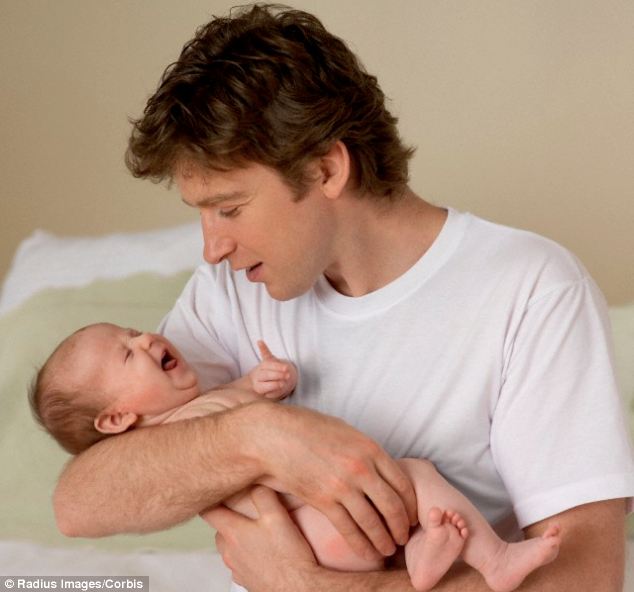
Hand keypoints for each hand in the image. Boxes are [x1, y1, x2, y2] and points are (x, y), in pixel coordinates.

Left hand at [201, 486, 318, 590]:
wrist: (298, 589)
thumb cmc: (288, 556)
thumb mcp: (276, 515)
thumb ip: (263, 495)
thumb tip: (256, 483)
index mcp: (233, 533)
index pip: (208, 511)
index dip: (211, 499)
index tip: (216, 491)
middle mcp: (230, 552)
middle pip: (219, 529)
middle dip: (227, 517)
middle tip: (242, 508)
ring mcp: (237, 568)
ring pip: (229, 546)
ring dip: (237, 536)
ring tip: (256, 529)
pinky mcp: (247, 580)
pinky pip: (240, 561)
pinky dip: (247, 553)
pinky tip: (263, 549)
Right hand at [244, 403, 417, 561]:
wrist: (275, 436)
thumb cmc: (309, 429)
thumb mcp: (347, 432)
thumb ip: (367, 452)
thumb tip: (382, 469)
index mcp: (370, 449)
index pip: (402, 483)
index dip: (411, 505)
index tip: (412, 515)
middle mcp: (361, 469)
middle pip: (393, 506)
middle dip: (402, 526)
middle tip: (405, 537)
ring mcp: (342, 486)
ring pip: (374, 522)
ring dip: (385, 540)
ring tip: (389, 549)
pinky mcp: (323, 501)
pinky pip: (349, 530)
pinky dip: (362, 545)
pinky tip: (369, 553)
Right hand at [249, 340, 297, 398]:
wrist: (264, 381)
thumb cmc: (269, 369)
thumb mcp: (269, 359)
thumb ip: (264, 351)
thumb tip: (259, 341)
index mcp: (261, 367)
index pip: (268, 366)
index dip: (277, 367)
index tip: (286, 368)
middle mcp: (258, 377)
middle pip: (266, 375)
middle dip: (277, 375)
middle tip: (288, 375)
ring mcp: (259, 386)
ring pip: (265, 386)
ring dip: (275, 384)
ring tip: (284, 383)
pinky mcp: (263, 394)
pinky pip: (268, 394)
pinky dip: (274, 392)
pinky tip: (280, 389)